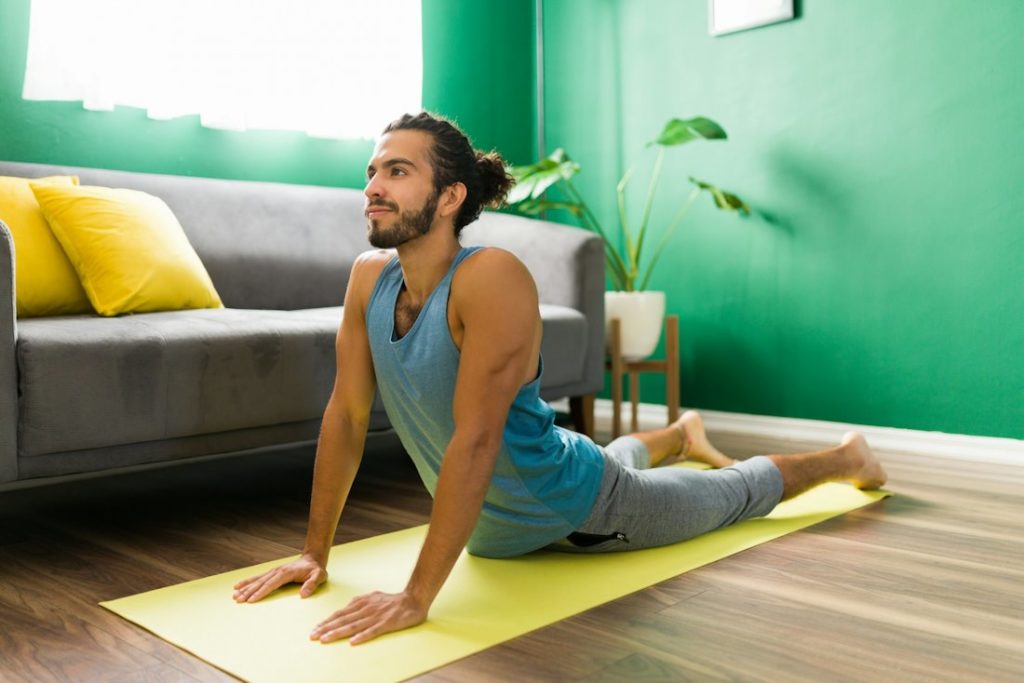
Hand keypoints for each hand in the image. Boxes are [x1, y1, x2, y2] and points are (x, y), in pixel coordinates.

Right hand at [232, 555, 326, 602]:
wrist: (312, 559)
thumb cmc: (315, 570)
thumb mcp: (318, 576)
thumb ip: (312, 584)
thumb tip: (303, 594)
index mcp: (286, 573)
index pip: (271, 584)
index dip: (261, 592)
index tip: (251, 600)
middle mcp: (277, 571)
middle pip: (261, 582)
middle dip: (249, 592)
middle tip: (238, 600)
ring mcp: (273, 571)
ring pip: (257, 580)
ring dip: (245, 588)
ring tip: (234, 595)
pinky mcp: (272, 573)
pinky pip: (257, 578)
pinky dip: (247, 582)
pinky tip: (238, 586)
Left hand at [310, 590, 426, 644]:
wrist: (413, 599)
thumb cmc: (392, 601)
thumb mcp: (373, 597)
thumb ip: (360, 603)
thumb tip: (347, 608)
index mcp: (362, 602)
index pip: (340, 613)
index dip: (327, 621)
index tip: (315, 629)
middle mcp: (366, 608)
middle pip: (343, 619)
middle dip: (326, 628)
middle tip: (313, 636)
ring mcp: (376, 616)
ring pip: (353, 626)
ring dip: (338, 633)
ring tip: (325, 640)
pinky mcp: (387, 623)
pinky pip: (372, 631)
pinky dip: (362, 636)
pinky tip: (353, 642)